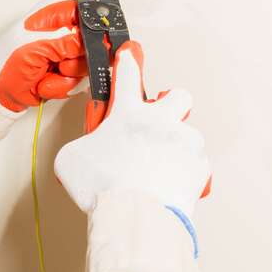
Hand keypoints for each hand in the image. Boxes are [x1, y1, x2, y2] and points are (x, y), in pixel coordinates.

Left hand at [0, 0, 87, 111]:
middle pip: (92, 43)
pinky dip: (60, 87)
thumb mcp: (38, 47)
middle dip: (74, 59)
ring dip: (65, 76)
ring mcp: (62, 54)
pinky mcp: (63, 73)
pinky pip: (76, 82)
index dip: (93, 29)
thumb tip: (99, 38)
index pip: (86, 13)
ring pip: (86, 65)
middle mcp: (60, 33)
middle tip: (57, 62)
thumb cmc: (2, 64)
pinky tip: (44, 83)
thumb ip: (70, 42)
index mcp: (52, 16)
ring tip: (45, 74)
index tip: (86, 45)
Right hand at [55, 41, 210, 217]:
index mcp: (129, 114)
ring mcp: (185, 143)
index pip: (127, 77)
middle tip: (161, 118)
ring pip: (189, 134)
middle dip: (171, 103)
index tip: (129, 55)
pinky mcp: (200, 168)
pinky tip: (170, 185)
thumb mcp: (72, 160)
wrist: (138, 216)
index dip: (127, 63)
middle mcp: (161, 122)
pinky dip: (186, 173)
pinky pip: (196, 165)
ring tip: (160, 167)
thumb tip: (82, 154)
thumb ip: (80, 148)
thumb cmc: (106, 188)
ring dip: (177, 146)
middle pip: (179, 96)